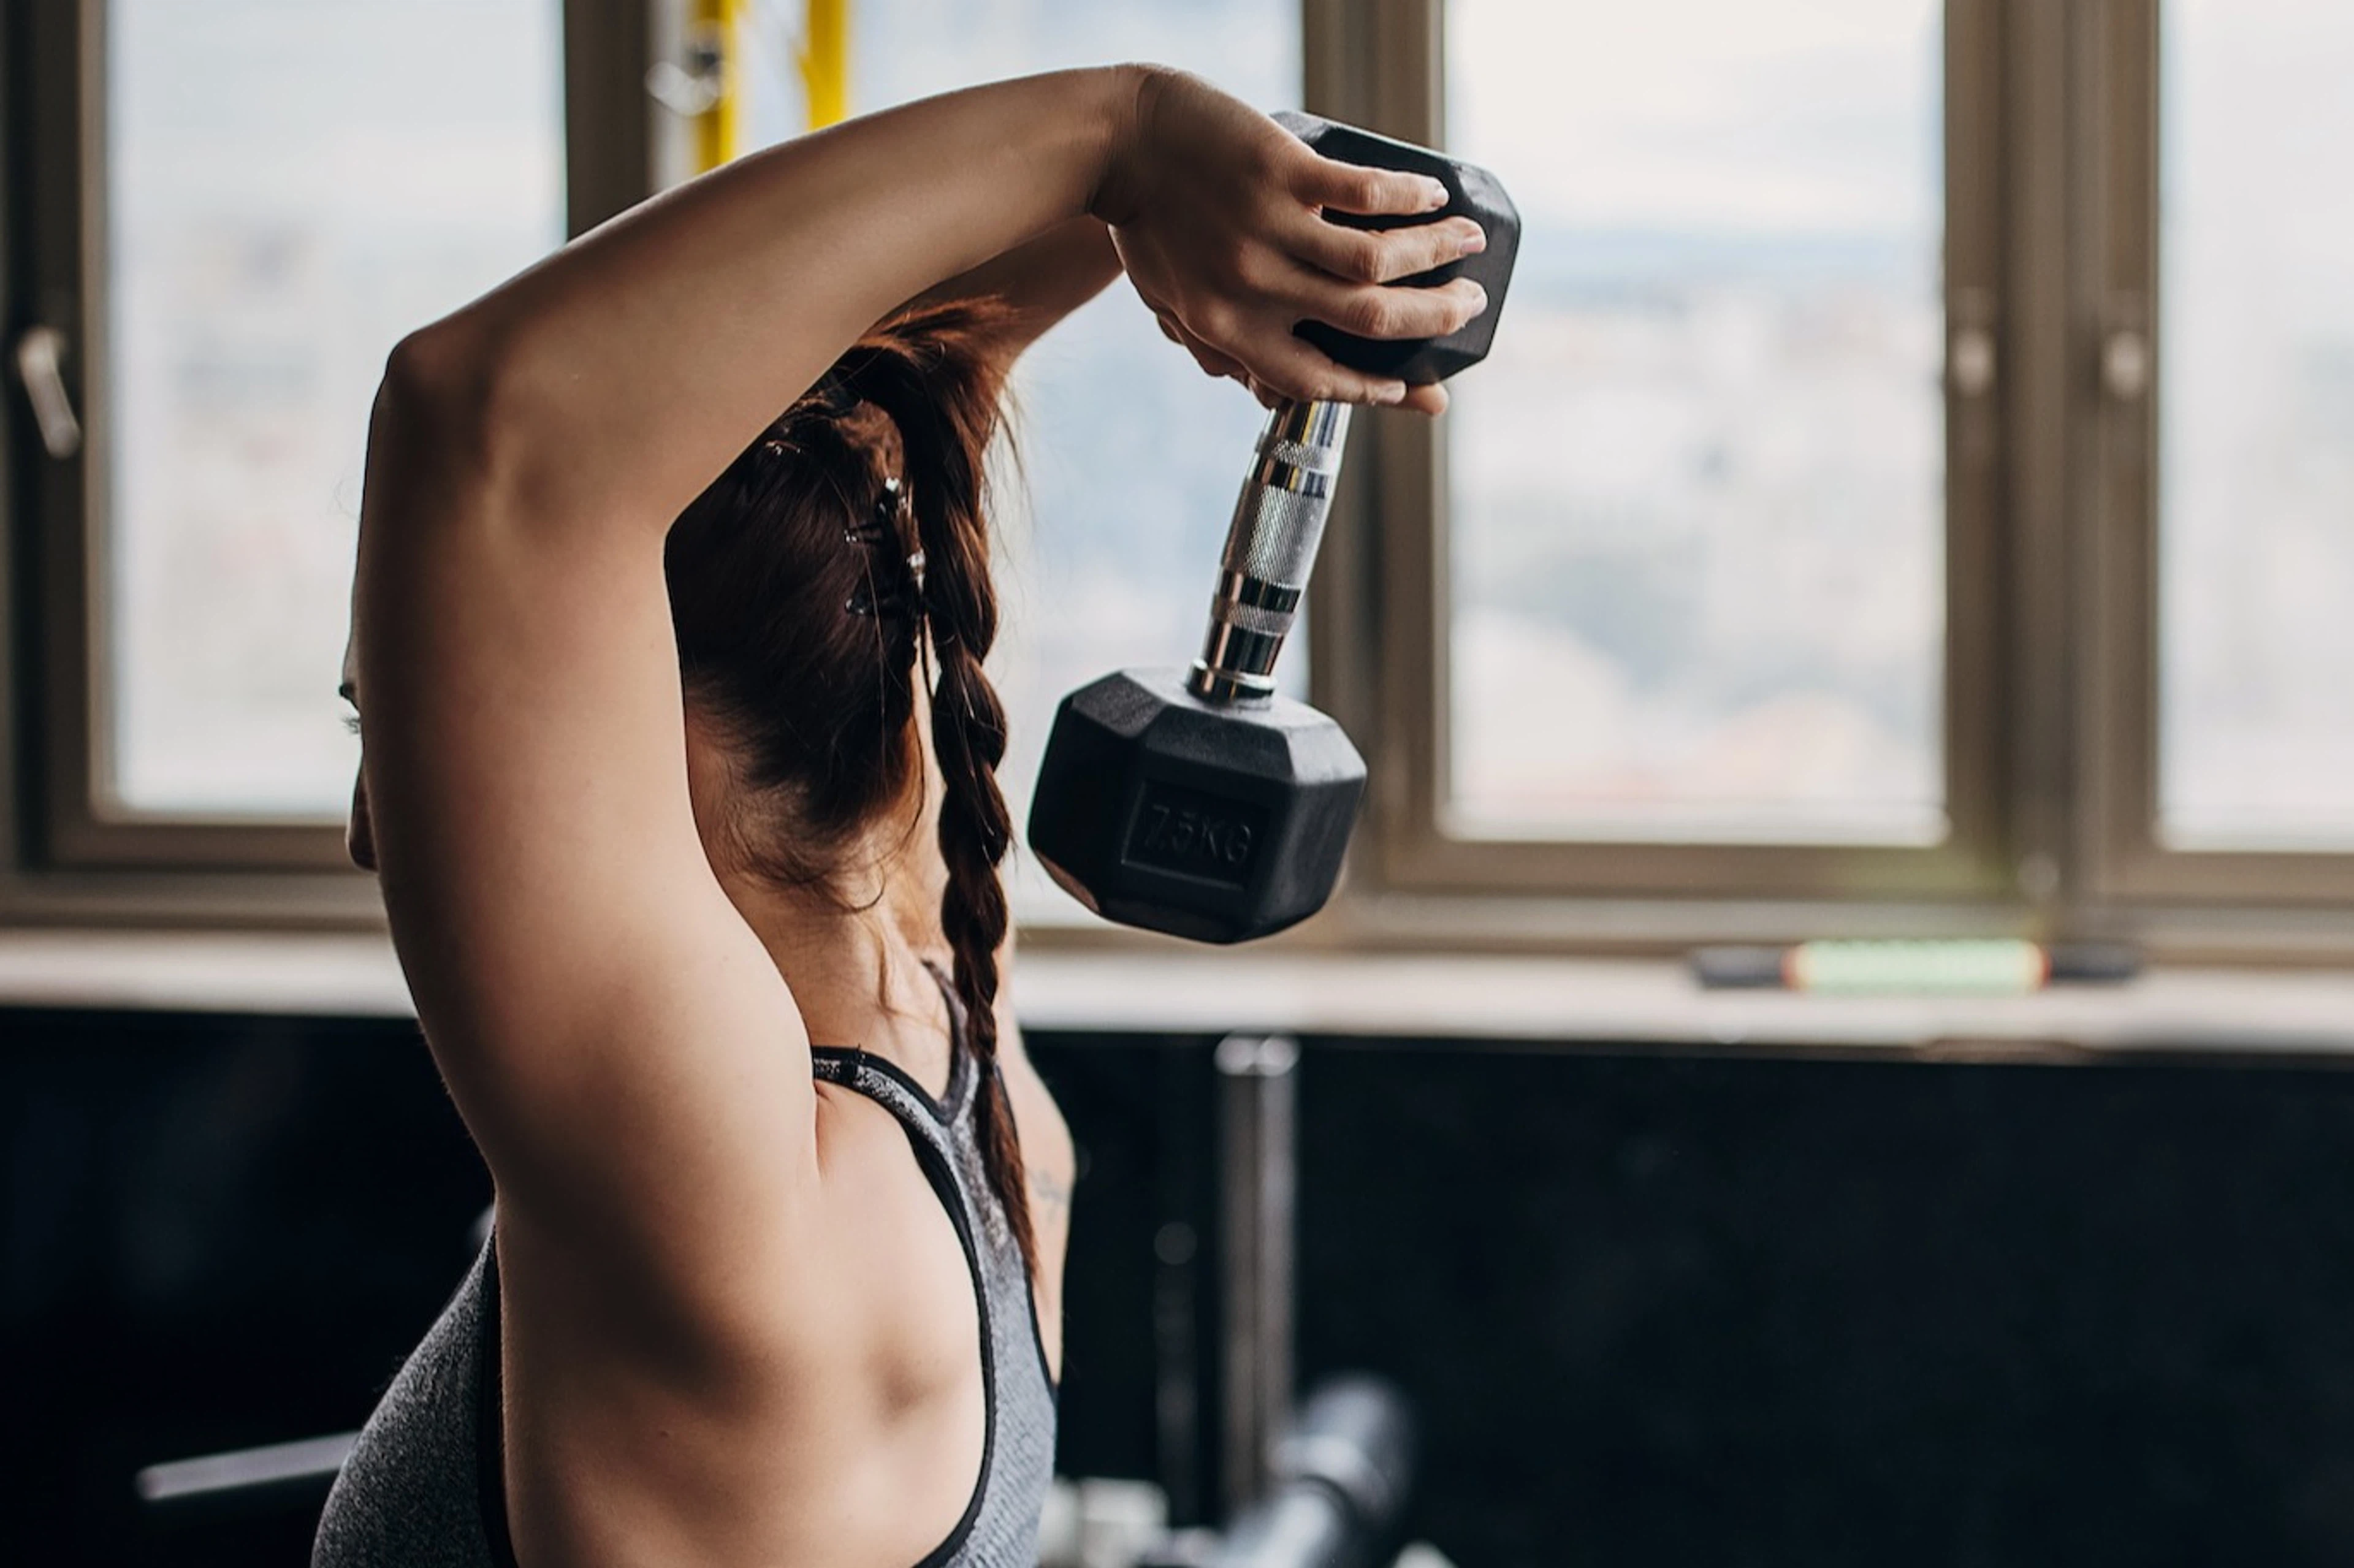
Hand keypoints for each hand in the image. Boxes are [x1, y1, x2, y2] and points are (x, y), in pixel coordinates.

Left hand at [1094, 68, 1488, 415]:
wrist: (1114, 141)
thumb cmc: (1145, 224)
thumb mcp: (1170, 301)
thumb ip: (1217, 346)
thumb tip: (1264, 393)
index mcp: (1227, 329)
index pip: (1316, 380)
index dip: (1372, 393)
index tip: (1412, 390)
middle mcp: (1253, 287)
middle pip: (1368, 321)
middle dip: (1434, 319)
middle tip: (1470, 305)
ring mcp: (1269, 227)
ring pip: (1379, 261)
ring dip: (1439, 254)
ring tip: (1471, 242)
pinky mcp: (1281, 169)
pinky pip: (1365, 192)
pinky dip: (1411, 196)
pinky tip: (1435, 195)